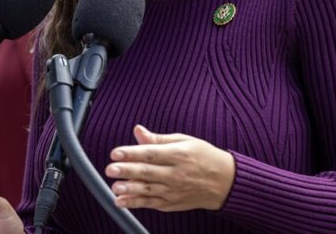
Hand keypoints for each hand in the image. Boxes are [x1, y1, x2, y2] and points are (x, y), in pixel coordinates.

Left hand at [107, 124, 235, 211]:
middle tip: (111, 169)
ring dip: (129, 189)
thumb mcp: (185, 141)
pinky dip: (136, 203)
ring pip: (148, 190)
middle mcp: (176, 174)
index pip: (151, 153)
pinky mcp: (172, 203)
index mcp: (179, 154)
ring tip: (115, 187)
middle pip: (148, 172)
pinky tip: (122, 200)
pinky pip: (151, 204)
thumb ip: (158, 139)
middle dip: (127, 171)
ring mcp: (174, 191)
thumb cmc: (204, 157)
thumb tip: (138, 130)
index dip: (132, 153)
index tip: (116, 152)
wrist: (225, 182)